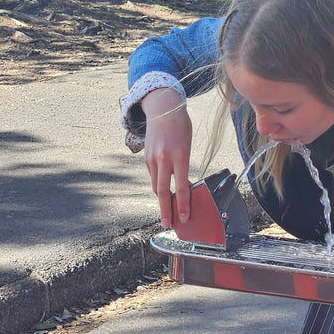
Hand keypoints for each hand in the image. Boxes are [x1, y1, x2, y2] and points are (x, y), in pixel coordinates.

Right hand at [141, 88, 191, 228]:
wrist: (162, 108)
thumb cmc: (181, 126)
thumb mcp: (187, 144)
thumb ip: (184, 165)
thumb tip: (183, 185)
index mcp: (179, 155)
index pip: (182, 186)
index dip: (184, 204)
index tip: (184, 217)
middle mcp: (164, 158)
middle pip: (163, 191)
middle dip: (166, 210)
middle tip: (168, 224)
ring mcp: (153, 158)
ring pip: (156, 186)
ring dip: (162, 199)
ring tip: (168, 211)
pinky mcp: (146, 158)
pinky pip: (154, 176)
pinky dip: (159, 183)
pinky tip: (165, 186)